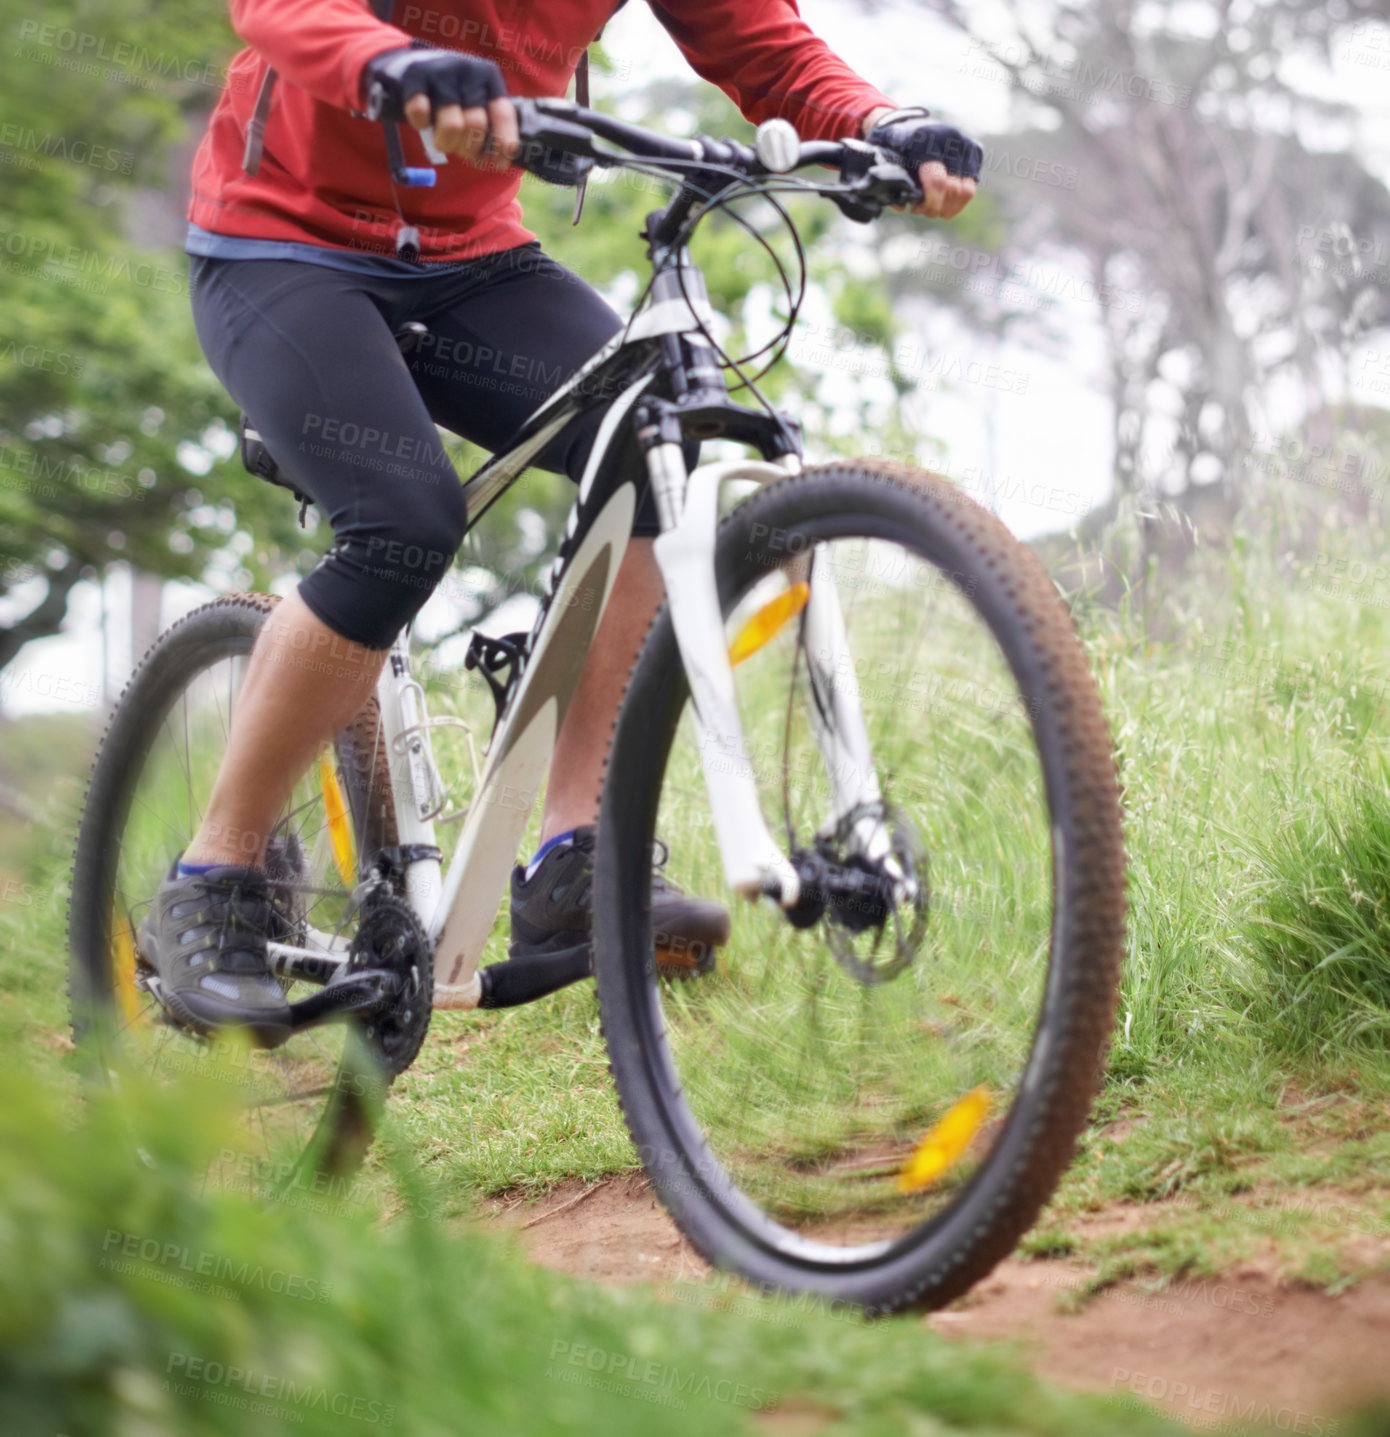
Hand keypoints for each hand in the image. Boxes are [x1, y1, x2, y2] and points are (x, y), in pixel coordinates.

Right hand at [363, 47, 518, 170]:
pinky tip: (422, 122)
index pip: (503, 114)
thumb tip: (498, 162)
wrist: (409, 65)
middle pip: (476, 124)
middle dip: (468, 148)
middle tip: (459, 149)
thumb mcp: (475, 102)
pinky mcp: (415, 75)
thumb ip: (488, 127)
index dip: (503, 144)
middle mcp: (468, 70)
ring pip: (452, 125)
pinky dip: (420, 124)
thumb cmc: (450, 95)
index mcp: (489, 78)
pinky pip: (421, 112)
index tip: (497, 165)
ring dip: (446, 143)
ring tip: (442, 141)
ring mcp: (442, 71)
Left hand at [862, 107, 979, 219]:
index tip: (915, 206)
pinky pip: (971, 188)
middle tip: (919, 209)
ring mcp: (966, 145)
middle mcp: (952, 139)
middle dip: (934, 206)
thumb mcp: (886, 158)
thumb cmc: (895, 144)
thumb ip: (891, 181)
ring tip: (930, 207)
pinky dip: (956, 202)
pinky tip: (941, 204)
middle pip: (953, 189)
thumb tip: (902, 207)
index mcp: (928, 138)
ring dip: (947, 207)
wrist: (911, 124)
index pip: (937, 181)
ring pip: (966, 191)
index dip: (929, 201)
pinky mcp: (974, 153)